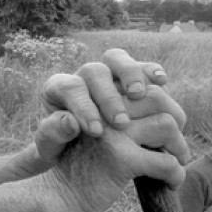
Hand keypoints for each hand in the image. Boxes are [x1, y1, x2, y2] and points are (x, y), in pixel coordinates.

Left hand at [35, 49, 173, 165]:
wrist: (85, 152)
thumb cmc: (63, 151)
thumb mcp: (50, 150)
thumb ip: (51, 136)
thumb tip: (69, 122)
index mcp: (57, 89)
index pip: (68, 89)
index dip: (83, 107)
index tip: (96, 132)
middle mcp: (81, 77)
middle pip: (94, 72)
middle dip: (108, 96)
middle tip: (121, 123)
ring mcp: (107, 73)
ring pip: (117, 59)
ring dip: (130, 74)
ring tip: (140, 95)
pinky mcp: (131, 76)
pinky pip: (141, 65)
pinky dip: (151, 71)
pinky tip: (161, 81)